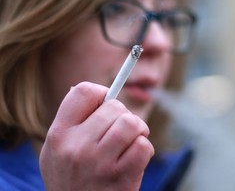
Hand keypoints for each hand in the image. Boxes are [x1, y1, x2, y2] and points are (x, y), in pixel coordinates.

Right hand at [39, 82, 153, 190]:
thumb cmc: (70, 177)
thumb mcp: (55, 149)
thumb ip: (72, 120)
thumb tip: (99, 93)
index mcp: (59, 134)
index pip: (82, 92)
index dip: (100, 92)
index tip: (106, 100)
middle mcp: (78, 147)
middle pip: (114, 106)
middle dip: (123, 114)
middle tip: (120, 127)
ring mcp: (100, 163)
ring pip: (132, 123)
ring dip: (137, 128)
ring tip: (131, 139)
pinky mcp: (122, 178)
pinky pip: (144, 146)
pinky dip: (144, 148)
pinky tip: (134, 156)